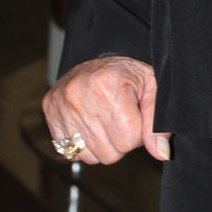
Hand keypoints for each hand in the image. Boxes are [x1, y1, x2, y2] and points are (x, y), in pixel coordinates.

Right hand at [42, 55, 169, 165]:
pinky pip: (69, 151)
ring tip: (106, 120)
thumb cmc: (130, 73)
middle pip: (108, 153)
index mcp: (107, 87)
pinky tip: (90, 122)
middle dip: (120, 140)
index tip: (135, 115)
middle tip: (121, 118)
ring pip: (89, 157)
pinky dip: (83, 143)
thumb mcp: (152, 88)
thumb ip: (158, 121)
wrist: (101, 54)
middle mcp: (78, 95)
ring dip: (101, 144)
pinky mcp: (49, 110)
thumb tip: (162, 153)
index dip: (137, 132)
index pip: (128, 140)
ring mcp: (60, 104)